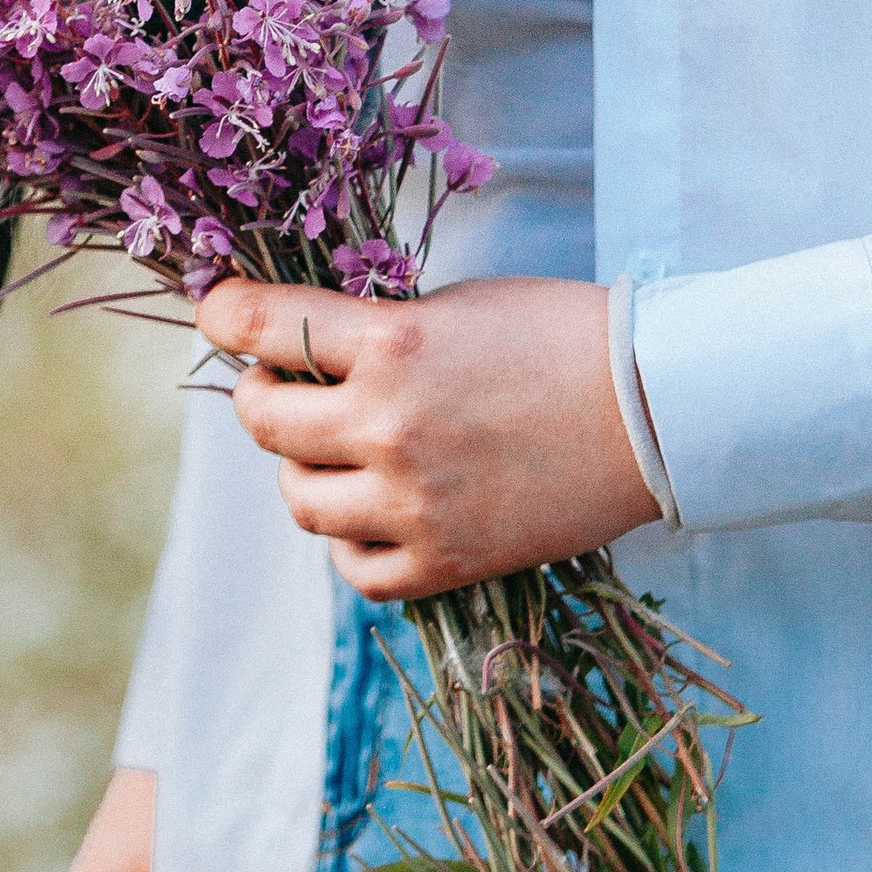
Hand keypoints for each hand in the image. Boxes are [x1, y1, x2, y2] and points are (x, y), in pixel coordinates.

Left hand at [192, 274, 658, 597]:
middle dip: (262, 396)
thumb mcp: (453, 305)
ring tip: (334, 450)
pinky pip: (354, 566)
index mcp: (393, 341)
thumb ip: (373, 329)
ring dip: (303, 469)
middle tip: (281, 387)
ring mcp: (413, 502)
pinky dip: (349, 538)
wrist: (654, 409)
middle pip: (264, 421)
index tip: (218, 314)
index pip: (263, 327)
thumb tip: (298, 347)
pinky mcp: (446, 561)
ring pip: (299, 498)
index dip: (224, 317)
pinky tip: (370, 510)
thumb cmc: (557, 336)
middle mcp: (389, 425)